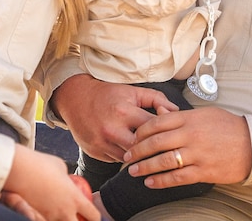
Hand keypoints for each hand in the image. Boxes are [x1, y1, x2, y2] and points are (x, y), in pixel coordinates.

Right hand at [4, 145, 100, 220]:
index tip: (94, 218)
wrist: (20, 170)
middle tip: (78, 218)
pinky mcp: (37, 217)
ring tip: (62, 215)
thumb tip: (66, 179)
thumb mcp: (61, 167)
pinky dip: (49, 219)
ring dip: (64, 220)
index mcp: (75, 198)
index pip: (93, 216)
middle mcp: (65, 211)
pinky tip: (48, 214)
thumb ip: (66, 177)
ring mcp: (51, 216)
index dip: (96, 219)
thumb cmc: (41, 164)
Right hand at [51, 75, 177, 161]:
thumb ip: (156, 99)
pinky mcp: (95, 152)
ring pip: (129, 159)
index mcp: (124, 112)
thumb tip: (175, 111)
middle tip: (161, 150)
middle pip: (141, 148)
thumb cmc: (107, 95)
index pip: (152, 128)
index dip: (163, 132)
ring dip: (139, 156)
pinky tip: (129, 151)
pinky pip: (115, 160)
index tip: (169, 134)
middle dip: (152, 149)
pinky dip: (124, 156)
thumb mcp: (132, 91)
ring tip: (148, 152)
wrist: (76, 99)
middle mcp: (112, 129)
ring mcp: (102, 143)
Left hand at [123, 106, 251, 188]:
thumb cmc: (228, 127)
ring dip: (145, 167)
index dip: (141, 131)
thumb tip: (158, 112)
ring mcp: (197, 154)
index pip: (158, 122)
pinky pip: (178, 177)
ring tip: (133, 171)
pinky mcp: (204, 171)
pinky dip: (161, 181)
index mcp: (190, 118)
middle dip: (137, 150)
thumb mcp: (204, 114)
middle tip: (126, 156)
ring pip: (163, 161)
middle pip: (156, 142)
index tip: (133, 138)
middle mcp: (191, 135)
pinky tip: (150, 182)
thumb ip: (179, 115)